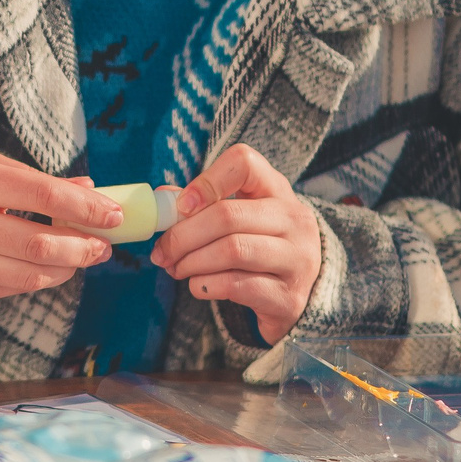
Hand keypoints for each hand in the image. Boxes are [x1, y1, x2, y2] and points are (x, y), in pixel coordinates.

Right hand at [0, 145, 120, 304]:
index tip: (113, 214)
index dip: (86, 207)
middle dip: (83, 246)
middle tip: (103, 245)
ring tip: (79, 258)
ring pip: (28, 273)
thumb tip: (84, 187)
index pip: (42, 195)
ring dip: (64, 268)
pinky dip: (32, 280)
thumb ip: (25, 176)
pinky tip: (44, 269)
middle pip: (40, 242)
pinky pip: (5, 290)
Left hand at [150, 143, 321, 344]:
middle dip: (183, 235)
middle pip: (227, 215)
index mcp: (277, 191)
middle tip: (162, 252)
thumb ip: (201, 206)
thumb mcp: (239, 219)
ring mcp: (298, 259)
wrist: (297, 297)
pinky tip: (197, 285)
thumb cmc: (258, 249)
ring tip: (176, 269)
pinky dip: (206, 285)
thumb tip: (162, 197)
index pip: (244, 164)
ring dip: (192, 262)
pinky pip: (237, 286)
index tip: (181, 206)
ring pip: (231, 251)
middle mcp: (295, 220)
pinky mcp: (289, 296)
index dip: (206, 181)